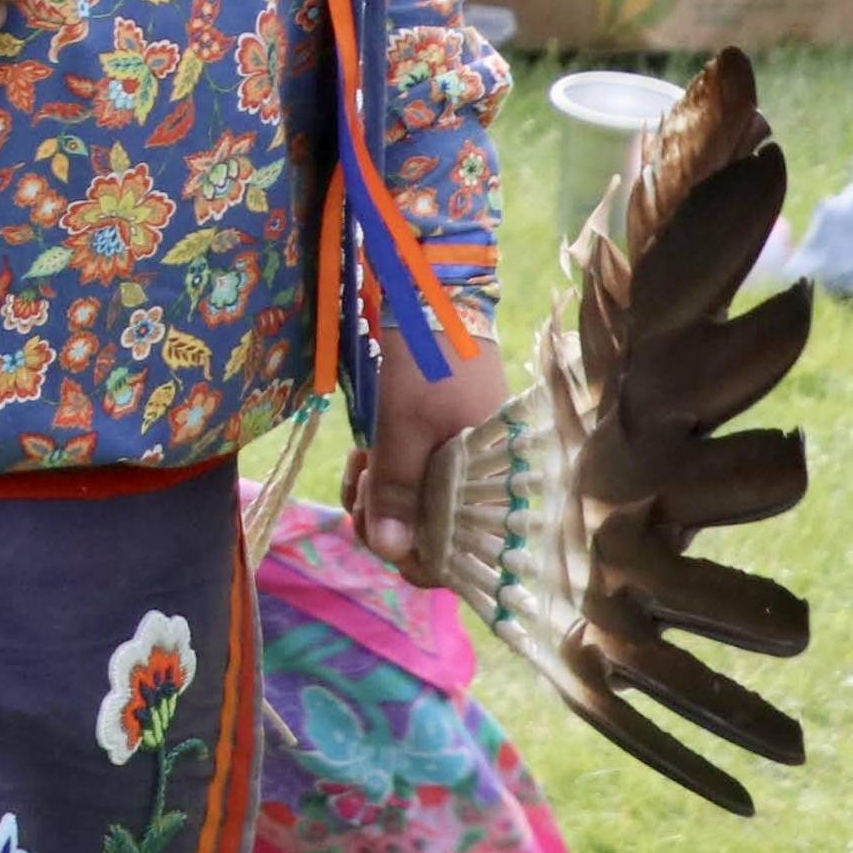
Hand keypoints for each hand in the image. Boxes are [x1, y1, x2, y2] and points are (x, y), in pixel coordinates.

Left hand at [347, 328, 510, 586]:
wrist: (429, 297)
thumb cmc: (423, 361)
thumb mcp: (402, 426)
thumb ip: (397, 490)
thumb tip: (391, 552)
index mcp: (491, 482)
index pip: (461, 555)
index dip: (412, 555)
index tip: (376, 529)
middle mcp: (481, 482)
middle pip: (429, 538)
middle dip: (384, 522)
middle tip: (362, 484)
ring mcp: (459, 466)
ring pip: (411, 512)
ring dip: (376, 498)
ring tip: (361, 464)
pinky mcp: (438, 450)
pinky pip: (408, 484)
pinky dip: (381, 479)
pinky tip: (363, 459)